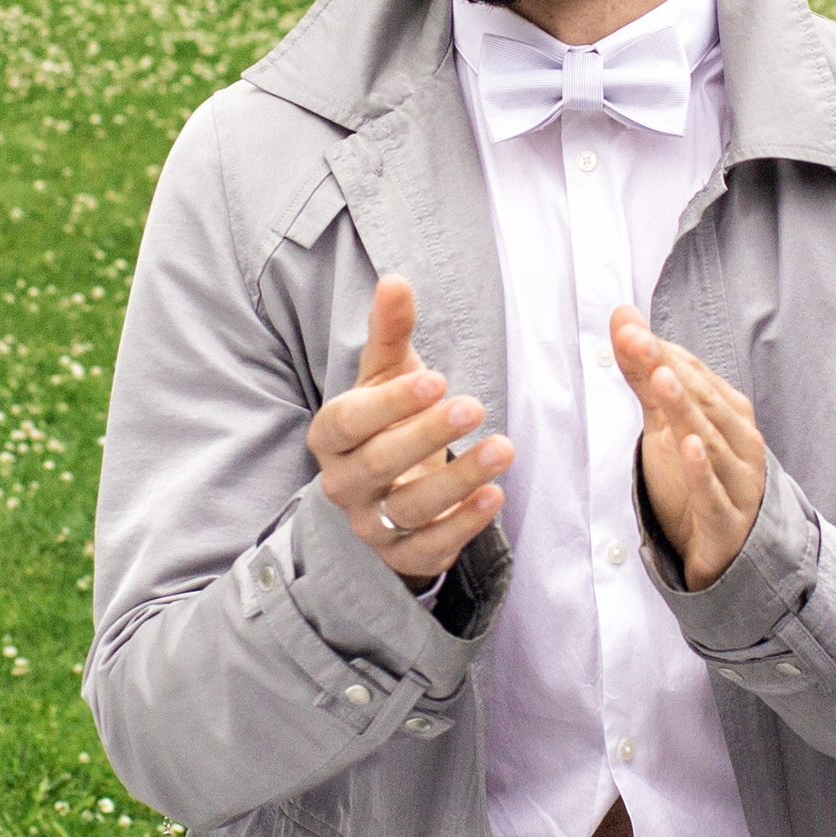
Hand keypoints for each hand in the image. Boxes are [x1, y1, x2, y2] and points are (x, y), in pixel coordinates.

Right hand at [306, 276, 509, 587]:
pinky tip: (496, 497)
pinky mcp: (402, 556)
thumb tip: (396, 280)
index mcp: (332, 434)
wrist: (387, 489)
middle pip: (379, 463)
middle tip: (473, 406)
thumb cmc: (388, 419)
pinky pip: (429, 549)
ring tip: (503, 448)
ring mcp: (370, 524)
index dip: (391, 403)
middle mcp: (343, 483)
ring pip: (409, 508)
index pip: (350, 420)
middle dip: (428, 436)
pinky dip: (463, 526)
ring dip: (458, 479)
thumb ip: (390, 331)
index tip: (437, 378)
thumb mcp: (386, 374)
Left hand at [611, 306, 765, 590]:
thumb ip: (644, 372)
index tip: (628, 331)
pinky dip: (701, 469)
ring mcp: (737, 480)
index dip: (660, 351)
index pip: (694, 374)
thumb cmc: (700, 476)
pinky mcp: (726, 519)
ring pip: (708, 440)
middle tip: (637, 342)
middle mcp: (739, 440)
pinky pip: (713, 492)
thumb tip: (622, 316)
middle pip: (702, 400)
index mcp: (727, 412)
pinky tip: (686, 445)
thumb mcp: (665, 423)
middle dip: (667, 369)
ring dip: (685, 409)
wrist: (731, 550)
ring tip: (661, 380)